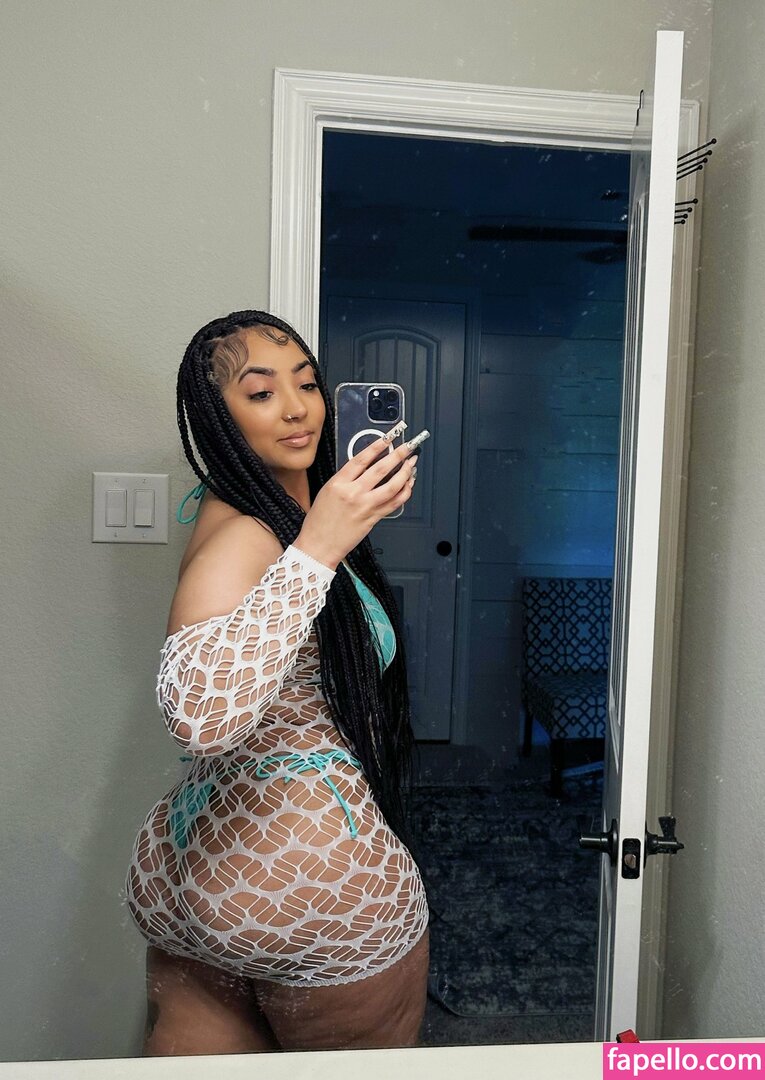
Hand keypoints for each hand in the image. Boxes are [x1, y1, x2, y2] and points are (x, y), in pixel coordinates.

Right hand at [294, 436, 418, 568]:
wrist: (318, 545)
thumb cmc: (319, 522)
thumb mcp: (326, 491)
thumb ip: (345, 478)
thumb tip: (364, 466)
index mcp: (338, 483)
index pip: (362, 459)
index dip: (377, 445)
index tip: (388, 437)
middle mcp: (353, 493)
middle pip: (381, 469)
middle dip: (398, 455)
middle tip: (407, 446)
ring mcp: (365, 506)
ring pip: (393, 485)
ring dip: (406, 472)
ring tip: (411, 464)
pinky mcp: (373, 518)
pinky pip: (394, 503)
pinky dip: (404, 492)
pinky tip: (408, 485)